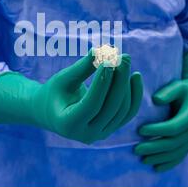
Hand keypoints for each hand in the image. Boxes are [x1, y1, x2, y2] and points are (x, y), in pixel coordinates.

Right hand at [0, 50, 142, 143]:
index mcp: (68, 124)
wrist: (52, 112)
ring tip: (125, 61)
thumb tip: (100, 51)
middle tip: (124, 57)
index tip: (109, 60)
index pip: (92, 104)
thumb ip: (82, 68)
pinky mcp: (111, 129)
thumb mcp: (64, 79)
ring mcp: (100, 134)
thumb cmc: (54, 92)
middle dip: (119, 80)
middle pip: (111, 107)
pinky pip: (128, 113)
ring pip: (122, 111)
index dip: (103, 82)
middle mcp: (86, 135)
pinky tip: (135, 76)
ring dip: (127, 85)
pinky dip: (134, 95)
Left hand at [134, 48, 187, 171]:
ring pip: (175, 153)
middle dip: (154, 147)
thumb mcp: (179, 86)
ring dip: (158, 158)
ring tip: (141, 159)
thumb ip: (168, 92)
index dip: (157, 130)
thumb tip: (155, 100)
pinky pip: (180, 157)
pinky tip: (155, 168)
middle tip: (136, 149)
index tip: (140, 130)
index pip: (173, 127)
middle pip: (172, 143)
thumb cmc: (187, 91)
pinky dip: (168, 164)